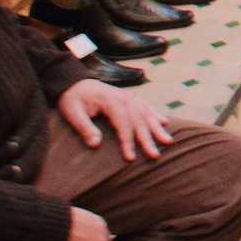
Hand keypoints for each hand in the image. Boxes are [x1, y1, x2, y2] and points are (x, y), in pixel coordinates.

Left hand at [58, 78, 172, 161]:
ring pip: (146, 113)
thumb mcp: (72, 113)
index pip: (123, 123)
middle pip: (138, 120)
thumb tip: (96, 144)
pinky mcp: (129, 98)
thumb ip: (84, 128)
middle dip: (147, 138)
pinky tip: (164, 122)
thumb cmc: (72, 99)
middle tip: (155, 155)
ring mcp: (128, 97)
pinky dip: (155, 114)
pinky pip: (146, 106)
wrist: (74, 82)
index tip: (131, 157)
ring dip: (156, 128)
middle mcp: (123, 97)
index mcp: (110, 101)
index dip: (127, 141)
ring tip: (167, 141)